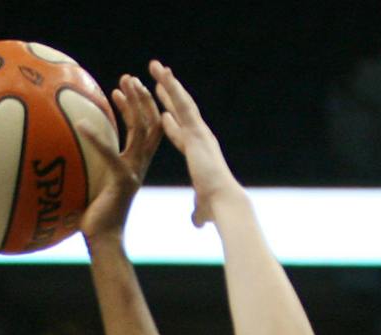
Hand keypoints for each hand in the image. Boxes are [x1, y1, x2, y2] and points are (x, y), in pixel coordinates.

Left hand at [80, 73, 164, 241]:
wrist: (105, 241)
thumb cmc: (94, 218)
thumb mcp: (92, 184)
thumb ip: (87, 165)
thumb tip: (64, 151)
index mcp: (135, 165)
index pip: (146, 129)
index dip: (140, 107)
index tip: (126, 88)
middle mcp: (139, 165)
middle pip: (151, 123)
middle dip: (144, 97)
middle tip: (130, 77)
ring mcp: (134, 171)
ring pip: (142, 130)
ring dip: (134, 104)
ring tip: (123, 84)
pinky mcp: (123, 181)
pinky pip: (111, 153)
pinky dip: (96, 137)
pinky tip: (81, 123)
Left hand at [148, 60, 240, 225]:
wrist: (223, 202)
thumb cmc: (215, 209)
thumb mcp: (202, 209)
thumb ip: (199, 213)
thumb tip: (199, 223)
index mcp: (198, 155)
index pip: (182, 136)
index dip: (172, 125)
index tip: (164, 114)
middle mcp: (200, 139)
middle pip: (181, 112)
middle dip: (169, 96)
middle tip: (158, 79)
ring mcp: (199, 132)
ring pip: (182, 102)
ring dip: (169, 83)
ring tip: (156, 66)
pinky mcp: (197, 130)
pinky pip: (182, 104)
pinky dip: (172, 88)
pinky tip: (161, 74)